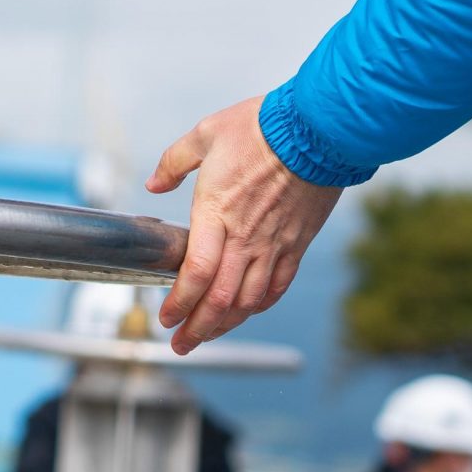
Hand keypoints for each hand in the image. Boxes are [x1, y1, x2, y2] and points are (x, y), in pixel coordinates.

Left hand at [148, 95, 342, 353]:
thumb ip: (174, 163)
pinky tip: (249, 312)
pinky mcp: (297, 243)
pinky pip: (278, 285)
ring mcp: (274, 243)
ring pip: (249, 300)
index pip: (196, 274)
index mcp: (216, 211)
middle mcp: (245, 236)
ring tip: (209, 335)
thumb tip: (154, 184)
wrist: (317, 129)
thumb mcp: (204, 134)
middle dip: (198, 328)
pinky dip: (260, 305)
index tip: (167, 318)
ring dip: (227, 324)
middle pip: (220, 299)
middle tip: (181, 345)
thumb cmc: (261, 127)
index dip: (180, 303)